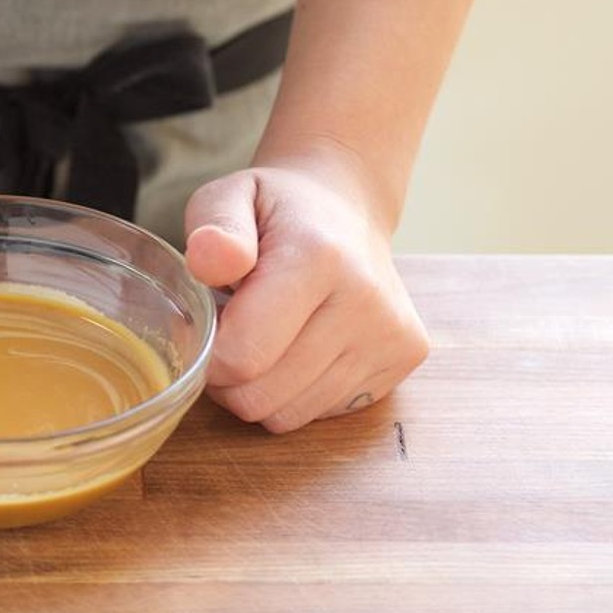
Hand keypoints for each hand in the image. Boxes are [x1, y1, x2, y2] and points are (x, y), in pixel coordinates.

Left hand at [183, 142, 428, 432]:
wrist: (348, 209)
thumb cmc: (275, 209)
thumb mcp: (229, 197)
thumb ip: (213, 227)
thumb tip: (209, 260)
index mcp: (319, 258)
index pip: (244, 355)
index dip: (208, 354)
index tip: (210, 326)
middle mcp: (367, 301)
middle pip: (262, 396)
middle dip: (228, 379)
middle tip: (231, 334)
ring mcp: (393, 335)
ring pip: (289, 415)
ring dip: (261, 389)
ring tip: (265, 337)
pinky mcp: (404, 358)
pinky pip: (321, 413)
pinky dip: (296, 393)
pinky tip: (299, 347)